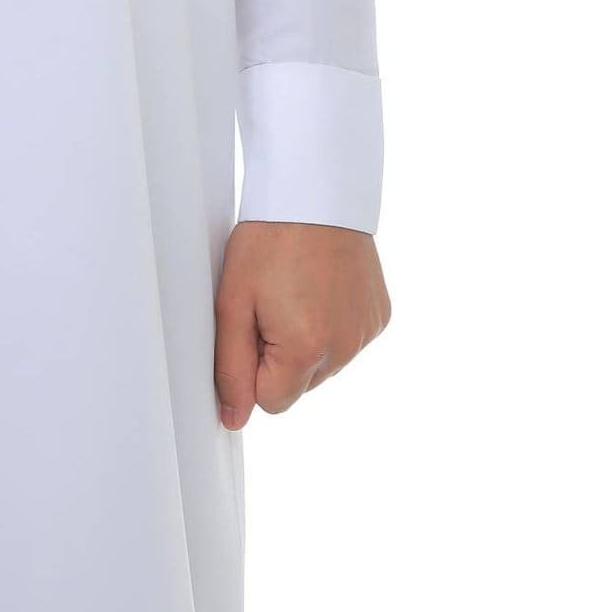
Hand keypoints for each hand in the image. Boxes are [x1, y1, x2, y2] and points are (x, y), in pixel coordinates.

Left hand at [214, 220, 390, 428]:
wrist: (315, 192)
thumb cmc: (269, 240)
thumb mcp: (233, 301)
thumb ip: (232, 367)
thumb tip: (234, 419)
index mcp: (306, 348)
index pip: (272, 402)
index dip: (253, 367)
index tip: (251, 324)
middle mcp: (344, 348)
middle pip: (298, 385)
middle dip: (279, 355)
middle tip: (271, 301)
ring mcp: (366, 333)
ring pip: (323, 364)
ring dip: (305, 341)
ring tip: (295, 289)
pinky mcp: (380, 316)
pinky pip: (347, 340)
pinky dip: (331, 324)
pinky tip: (320, 287)